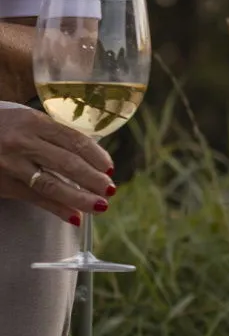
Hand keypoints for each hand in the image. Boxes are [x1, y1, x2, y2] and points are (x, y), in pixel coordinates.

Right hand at [0, 107, 114, 224]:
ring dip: (81, 198)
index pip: (74, 140)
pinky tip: (74, 217)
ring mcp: (12, 165)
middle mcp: (23, 142)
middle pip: (68, 163)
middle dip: (94, 179)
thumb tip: (88, 153)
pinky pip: (36, 199)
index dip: (96, 156)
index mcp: (33, 121)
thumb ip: (51, 133)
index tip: (109, 167)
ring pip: (53, 185)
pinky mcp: (4, 184)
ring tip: (100, 206)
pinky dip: (58, 209)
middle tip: (110, 189)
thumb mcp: (23, 119)